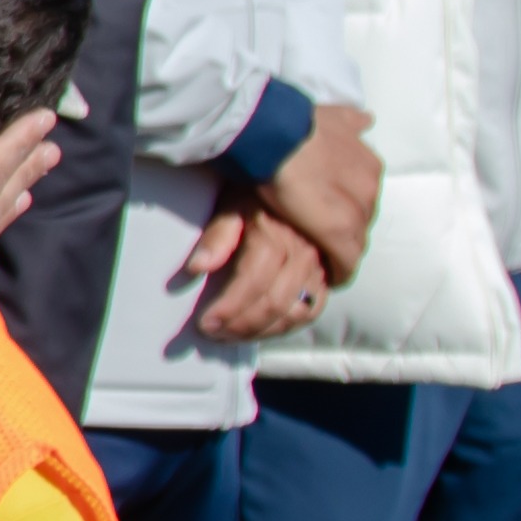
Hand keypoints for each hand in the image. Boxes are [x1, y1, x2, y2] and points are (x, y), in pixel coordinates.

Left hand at [178, 205, 325, 344]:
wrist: (293, 185)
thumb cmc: (254, 198)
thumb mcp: (230, 207)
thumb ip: (216, 237)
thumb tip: (196, 268)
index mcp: (274, 235)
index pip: (252, 282)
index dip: (229, 308)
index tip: (205, 323)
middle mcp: (301, 254)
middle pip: (274, 303)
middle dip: (241, 325)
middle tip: (214, 334)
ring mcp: (317, 268)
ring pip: (294, 313)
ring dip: (261, 331)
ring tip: (232, 336)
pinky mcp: (324, 278)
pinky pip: (310, 312)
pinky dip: (285, 327)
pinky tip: (260, 330)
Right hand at [252, 107, 380, 271]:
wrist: (274, 134)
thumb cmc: (292, 123)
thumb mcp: (333, 116)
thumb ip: (351, 122)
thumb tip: (367, 119)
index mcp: (368, 163)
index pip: (362, 195)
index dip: (345, 206)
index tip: (330, 213)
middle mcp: (370, 187)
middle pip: (361, 218)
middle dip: (345, 225)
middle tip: (319, 232)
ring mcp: (356, 212)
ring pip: (356, 240)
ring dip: (341, 248)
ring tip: (322, 257)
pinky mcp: (339, 235)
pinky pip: (346, 262)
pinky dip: (339, 271)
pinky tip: (329, 277)